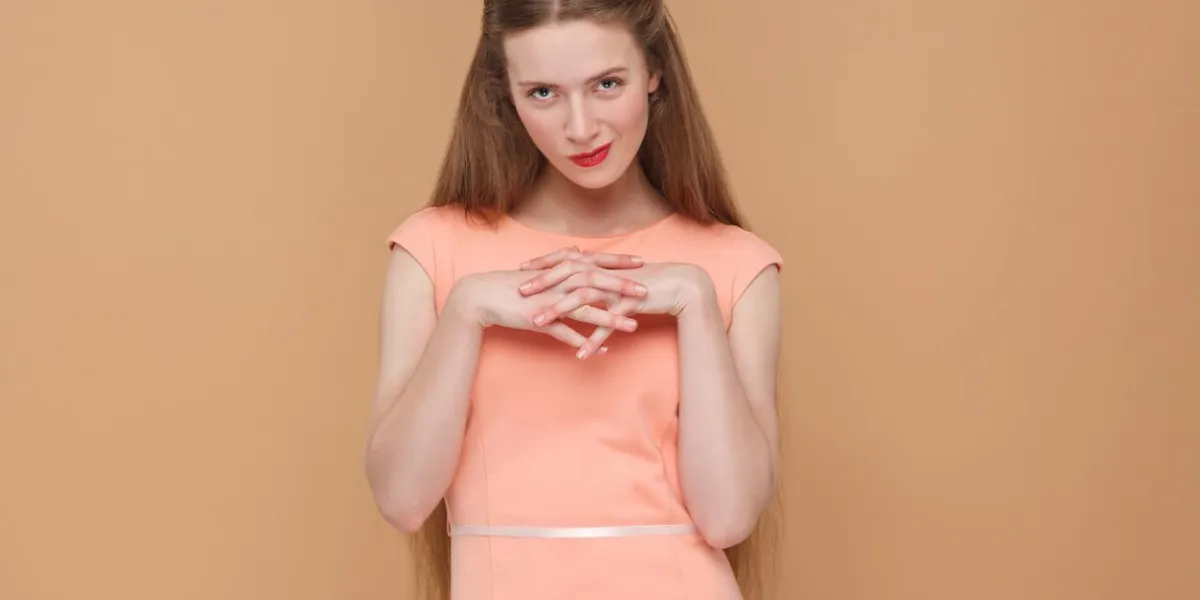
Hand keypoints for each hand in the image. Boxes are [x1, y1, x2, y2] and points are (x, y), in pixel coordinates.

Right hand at [448, 253, 646, 353]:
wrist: (484, 296)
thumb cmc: (513, 284)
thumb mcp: (541, 270)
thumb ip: (563, 263)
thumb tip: (578, 253)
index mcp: (559, 268)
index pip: (595, 261)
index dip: (618, 262)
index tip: (641, 262)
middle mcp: (558, 282)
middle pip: (596, 282)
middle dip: (623, 286)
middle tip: (646, 291)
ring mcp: (551, 301)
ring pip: (587, 309)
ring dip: (612, 318)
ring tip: (635, 325)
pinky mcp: (541, 320)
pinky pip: (568, 334)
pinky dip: (586, 343)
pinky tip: (604, 351)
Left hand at [518, 254, 713, 357]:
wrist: (678, 284)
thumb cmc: (645, 280)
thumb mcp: (616, 275)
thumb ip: (597, 273)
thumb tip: (579, 271)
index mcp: (600, 263)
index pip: (566, 259)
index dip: (543, 263)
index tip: (522, 269)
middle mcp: (605, 272)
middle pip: (568, 274)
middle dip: (542, 283)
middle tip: (520, 292)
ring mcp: (616, 288)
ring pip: (582, 298)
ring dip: (559, 310)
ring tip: (538, 323)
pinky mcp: (629, 304)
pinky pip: (607, 324)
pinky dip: (593, 339)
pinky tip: (581, 354)